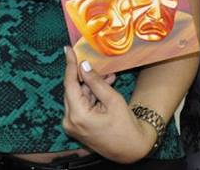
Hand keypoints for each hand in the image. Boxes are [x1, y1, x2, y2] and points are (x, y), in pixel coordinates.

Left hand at [61, 47, 156, 162]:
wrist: (131, 149)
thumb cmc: (125, 126)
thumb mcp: (113, 99)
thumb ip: (95, 82)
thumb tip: (83, 65)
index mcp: (78, 115)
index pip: (70, 84)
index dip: (70, 65)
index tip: (68, 49)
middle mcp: (70, 121)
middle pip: (73, 90)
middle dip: (86, 76)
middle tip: (99, 63)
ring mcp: (72, 125)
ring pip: (78, 96)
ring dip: (91, 86)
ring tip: (109, 77)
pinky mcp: (77, 126)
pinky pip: (81, 104)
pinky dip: (91, 95)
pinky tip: (105, 87)